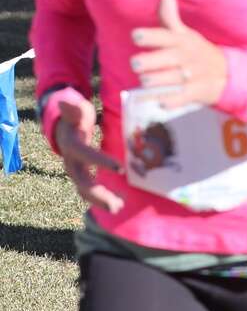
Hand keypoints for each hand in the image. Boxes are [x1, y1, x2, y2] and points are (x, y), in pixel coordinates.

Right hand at [52, 97, 123, 213]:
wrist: (62, 129)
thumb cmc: (75, 118)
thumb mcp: (76, 111)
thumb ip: (73, 109)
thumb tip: (64, 102)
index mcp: (73, 146)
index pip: (87, 155)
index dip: (102, 162)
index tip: (120, 168)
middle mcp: (71, 163)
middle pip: (83, 182)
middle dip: (99, 194)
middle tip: (118, 204)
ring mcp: (75, 172)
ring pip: (85, 191)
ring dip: (100, 201)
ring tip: (119, 208)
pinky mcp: (81, 177)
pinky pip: (89, 191)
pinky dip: (101, 199)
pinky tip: (119, 204)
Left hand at [130, 0, 227, 108]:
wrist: (227, 75)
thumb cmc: (196, 52)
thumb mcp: (186, 34)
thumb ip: (170, 17)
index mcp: (180, 41)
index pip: (164, 36)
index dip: (149, 36)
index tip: (136, 36)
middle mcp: (185, 57)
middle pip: (162, 59)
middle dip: (146, 62)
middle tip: (137, 63)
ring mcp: (190, 76)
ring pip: (166, 80)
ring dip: (153, 82)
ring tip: (146, 81)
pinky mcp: (194, 93)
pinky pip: (177, 99)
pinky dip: (167, 100)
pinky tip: (160, 99)